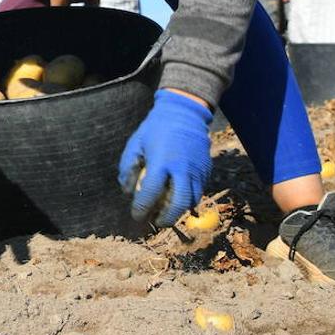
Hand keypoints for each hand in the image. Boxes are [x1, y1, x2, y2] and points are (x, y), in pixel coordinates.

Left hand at [118, 89, 213, 226]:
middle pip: (178, 204)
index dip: (142, 208)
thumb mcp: (135, 144)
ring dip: (179, 211)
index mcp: (161, 161)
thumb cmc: (155, 128)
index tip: (136, 215)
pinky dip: (188, 198)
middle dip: (166, 218)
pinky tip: (177, 197)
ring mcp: (197, 169)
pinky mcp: (206, 169)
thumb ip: (128, 168)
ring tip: (166, 211)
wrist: (184, 113)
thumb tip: (127, 192)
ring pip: (192, 200)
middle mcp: (182, 168)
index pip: (150, 193)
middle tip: (156, 221)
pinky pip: (199, 190)